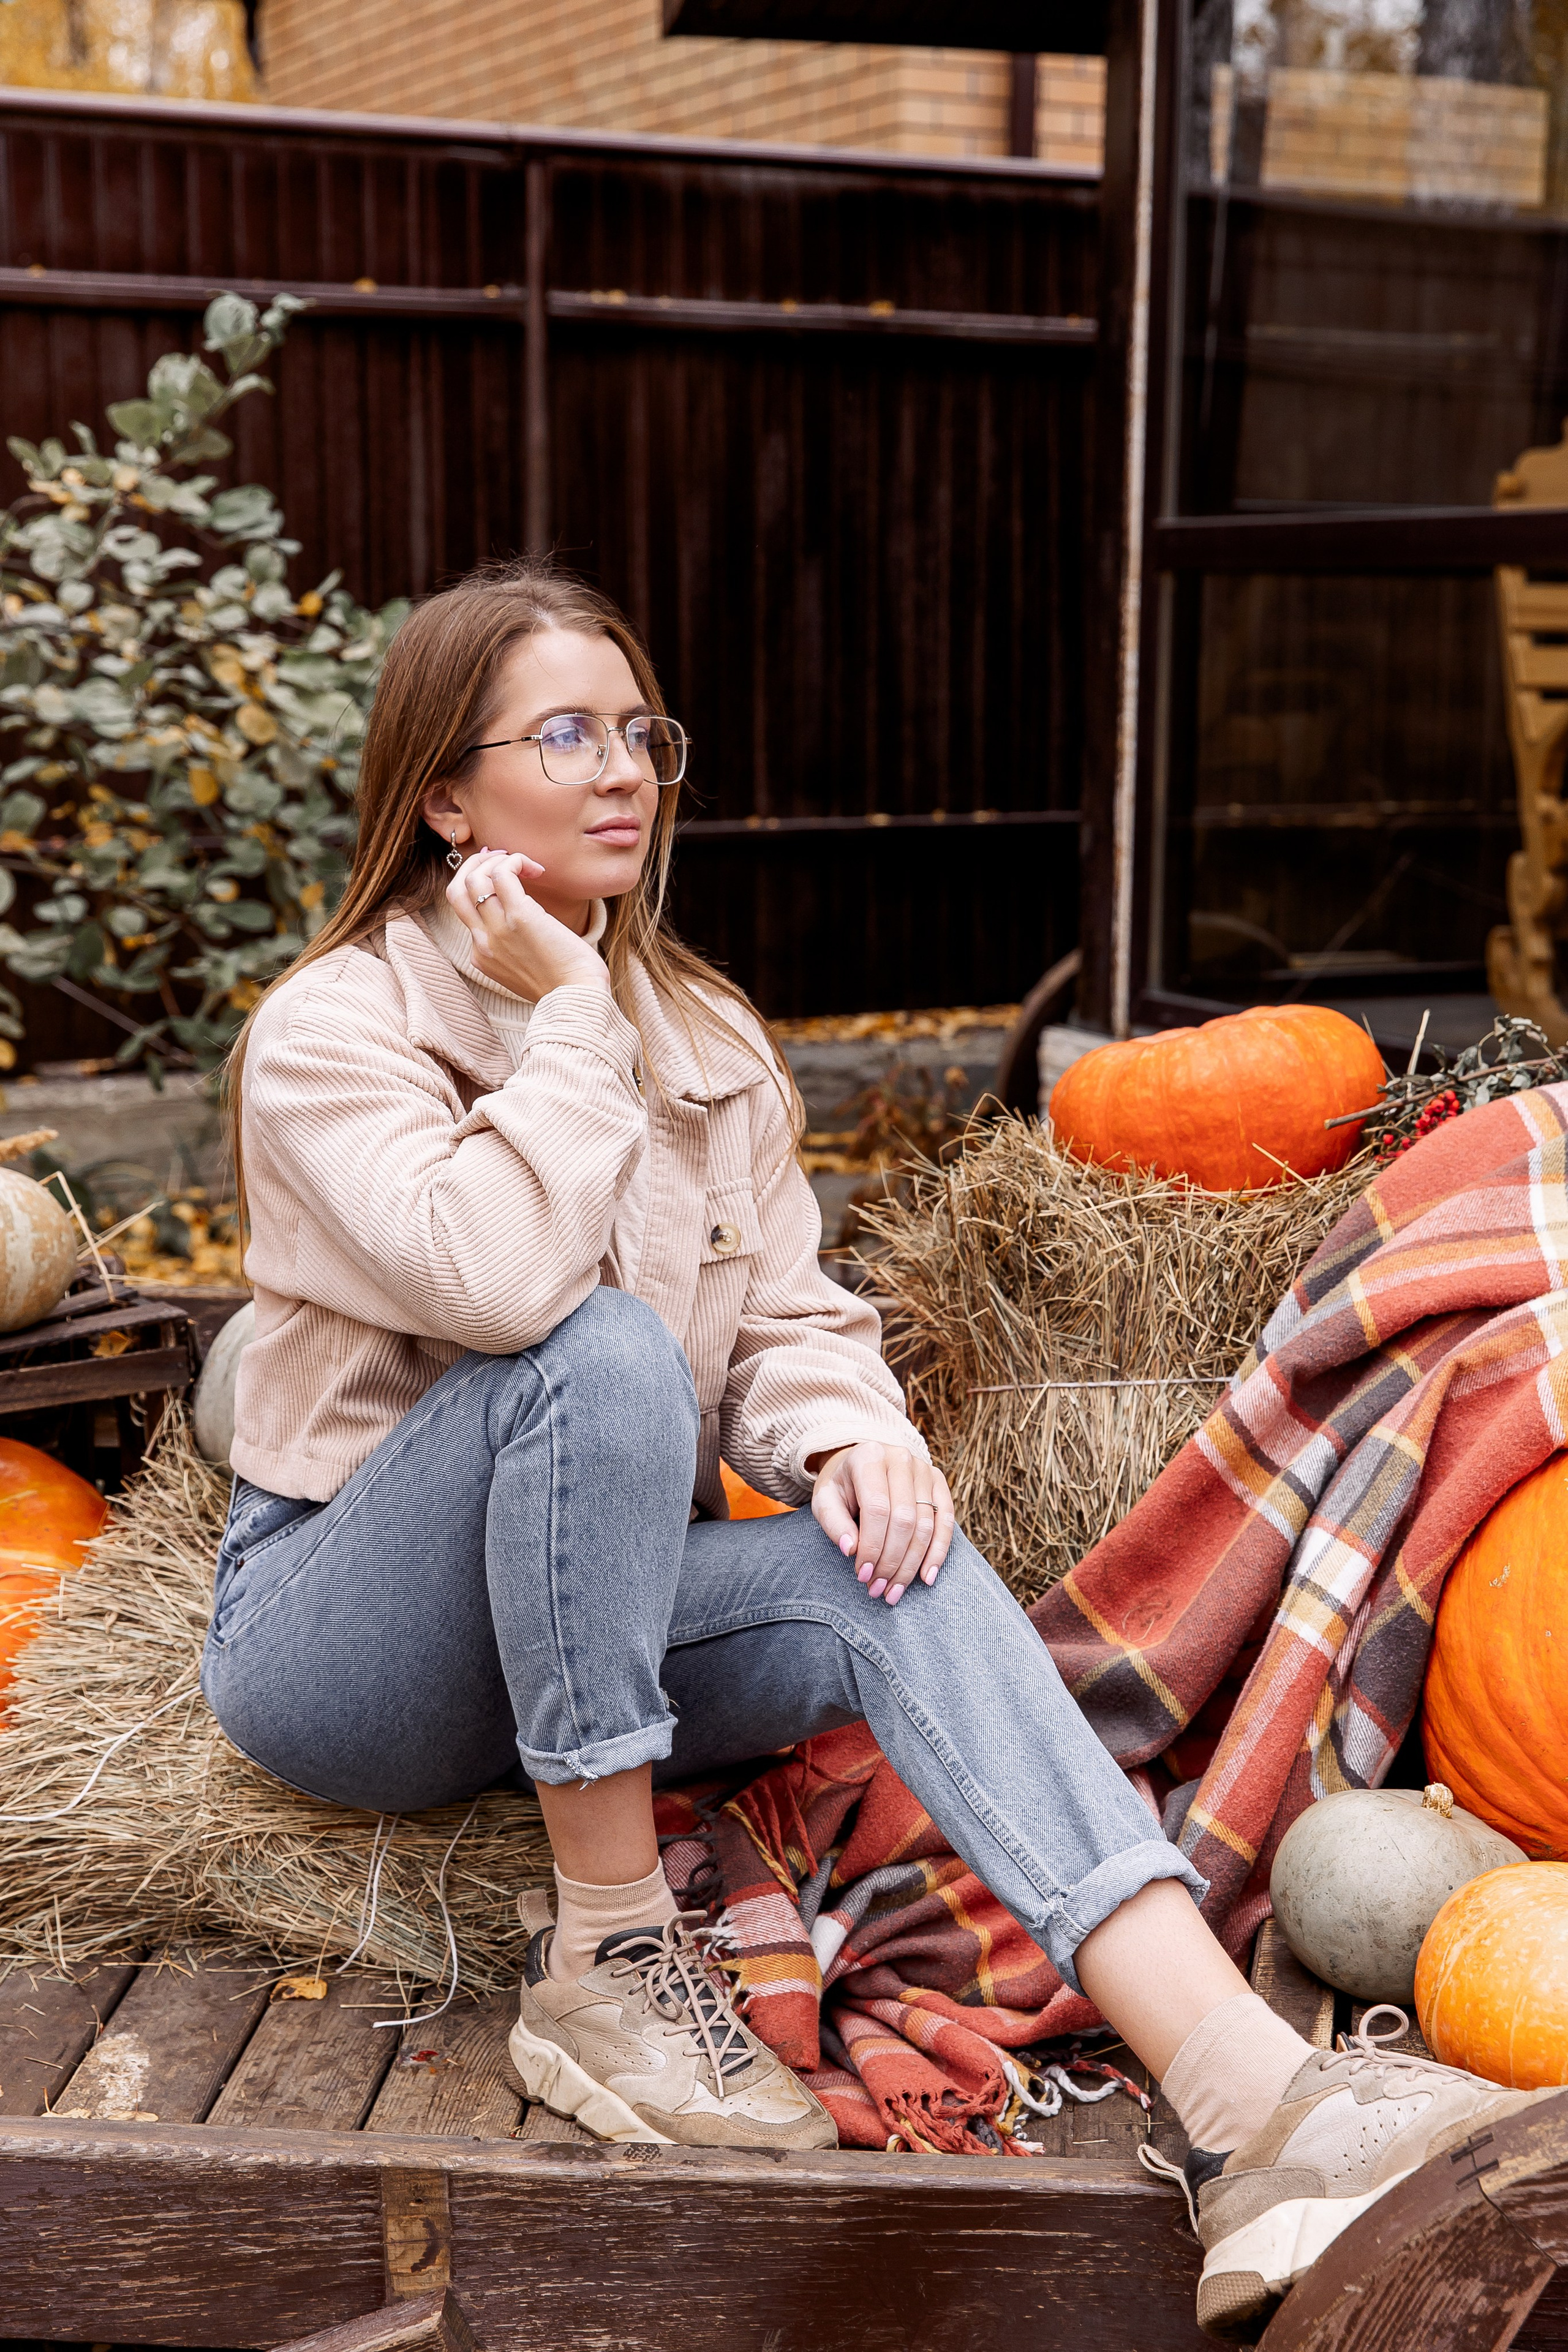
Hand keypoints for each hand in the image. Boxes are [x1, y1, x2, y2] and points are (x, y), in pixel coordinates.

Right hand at [449, 849, 609, 1000]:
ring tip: (522, 863)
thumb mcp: (526, 969)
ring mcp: (497, 930)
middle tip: (501, 858)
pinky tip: (536, 869)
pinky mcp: (520, 918)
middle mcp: (482, 942)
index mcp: (482, 955)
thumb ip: (516, 948)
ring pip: (473, 879)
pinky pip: (501, 875)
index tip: (502, 874)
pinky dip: (515, 861)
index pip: (465, 910)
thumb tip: (527, 919)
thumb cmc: (565, 984)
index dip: (479, 884)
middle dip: (473, 865)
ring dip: (496, 860)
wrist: (577, 1000)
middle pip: (455, 890)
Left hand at [809, 1441, 954, 1604]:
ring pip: (926, 1525)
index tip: (863, 1575)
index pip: (877, 1509)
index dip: (872, 1546)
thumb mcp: (825, 1500)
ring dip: (911, 1564)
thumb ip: (834, 1523)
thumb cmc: (841, 1487)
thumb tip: (851, 1550)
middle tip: (878, 1589)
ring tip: (895, 1590)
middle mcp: (901, 1459)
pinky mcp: (939, 1482)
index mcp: (869, 1457)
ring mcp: (924, 1469)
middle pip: (904, 1520)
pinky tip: (926, 1577)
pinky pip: (946, 1521)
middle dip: (892, 1561)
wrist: (862, 1464)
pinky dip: (938, 1552)